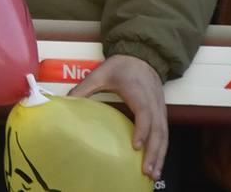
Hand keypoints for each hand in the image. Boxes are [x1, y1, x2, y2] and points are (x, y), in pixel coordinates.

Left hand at [69, 54, 166, 179]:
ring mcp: (160, 110)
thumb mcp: (100, 74)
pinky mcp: (161, 113)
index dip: (141, 130)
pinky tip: (156, 162)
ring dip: (160, 155)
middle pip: (158, 131)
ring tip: (153, 174)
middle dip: (154, 152)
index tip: (135, 146)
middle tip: (147, 172)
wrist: (142, 56)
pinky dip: (162, 149)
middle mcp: (153, 104)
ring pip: (164, 136)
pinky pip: (164, 134)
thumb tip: (66, 102)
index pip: (144, 115)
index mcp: (139, 94)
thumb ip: (84, 88)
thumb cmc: (121, 66)